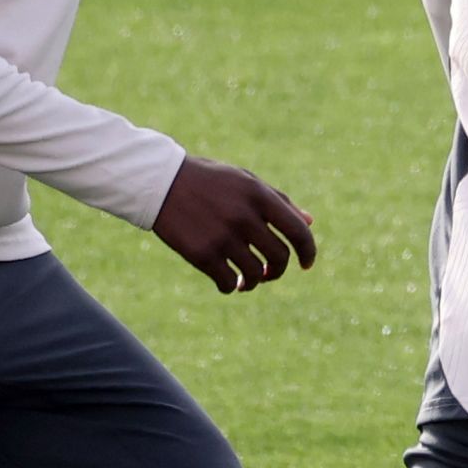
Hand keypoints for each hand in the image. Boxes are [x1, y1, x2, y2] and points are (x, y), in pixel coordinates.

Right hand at [152, 156, 316, 292]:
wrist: (159, 182)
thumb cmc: (208, 181)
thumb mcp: (246, 182)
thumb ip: (279, 202)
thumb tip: (309, 223)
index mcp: (259, 196)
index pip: (298, 232)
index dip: (308, 252)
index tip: (306, 264)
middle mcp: (244, 217)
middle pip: (278, 257)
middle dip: (278, 270)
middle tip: (270, 273)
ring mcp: (222, 237)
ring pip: (255, 274)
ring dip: (255, 282)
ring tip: (247, 281)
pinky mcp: (200, 254)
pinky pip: (227, 282)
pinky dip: (231, 287)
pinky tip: (228, 283)